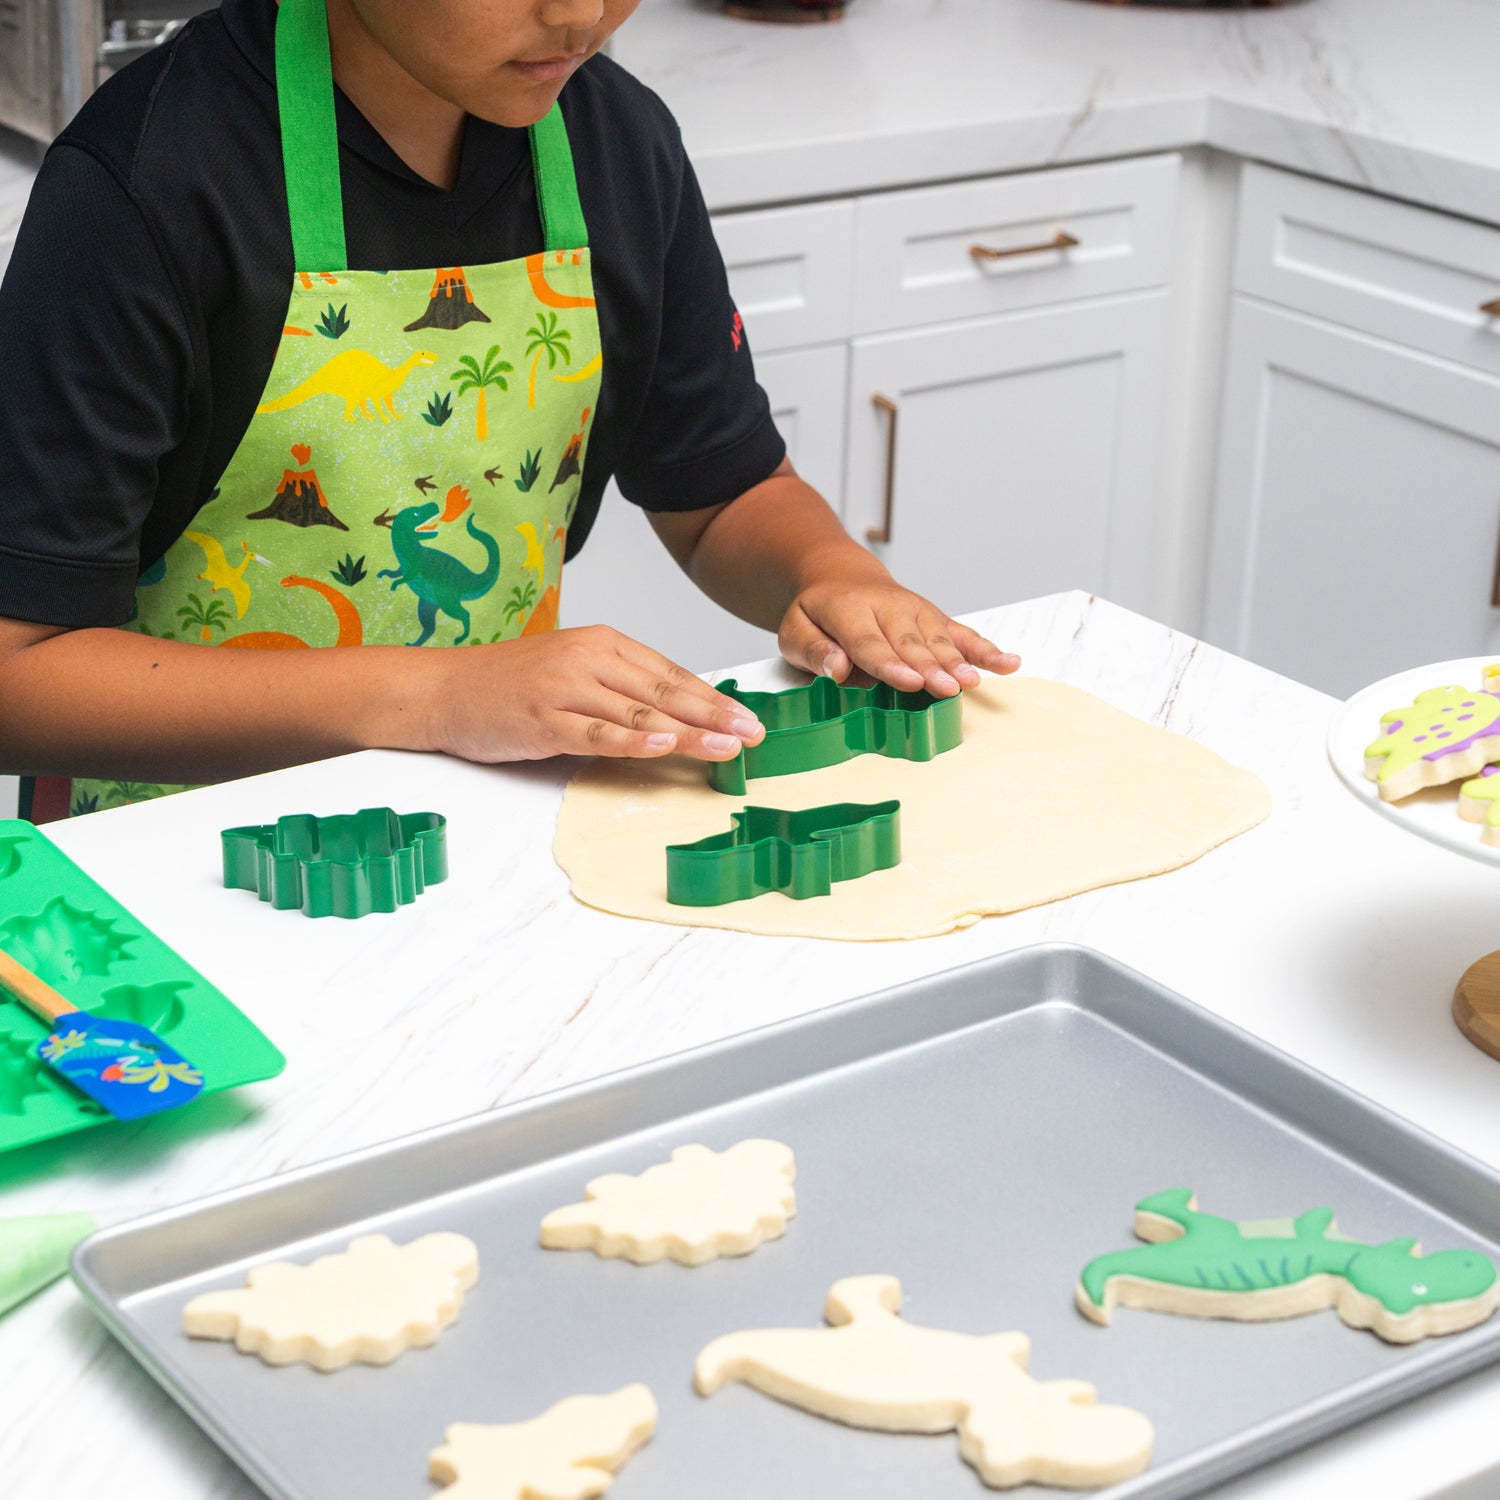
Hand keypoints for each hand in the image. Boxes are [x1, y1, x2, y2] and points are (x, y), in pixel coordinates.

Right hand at [426, 625, 765, 762]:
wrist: (443, 689)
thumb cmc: (509, 686)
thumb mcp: (573, 672)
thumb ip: (620, 688)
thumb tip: (675, 716)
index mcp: (602, 643)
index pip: (670, 673)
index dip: (713, 697)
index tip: (747, 717)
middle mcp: (588, 659)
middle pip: (664, 691)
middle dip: (715, 715)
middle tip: (753, 735)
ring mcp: (565, 688)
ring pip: (639, 712)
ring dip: (688, 732)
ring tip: (726, 747)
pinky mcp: (542, 719)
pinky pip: (596, 732)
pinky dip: (632, 740)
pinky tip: (663, 746)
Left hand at [779, 578, 1020, 696]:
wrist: (840, 576)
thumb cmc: (817, 614)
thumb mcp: (794, 629)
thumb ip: (812, 649)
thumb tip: (836, 669)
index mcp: (849, 609)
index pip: (870, 642)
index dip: (891, 664)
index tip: (910, 682)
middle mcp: (888, 607)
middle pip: (911, 642)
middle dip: (931, 666)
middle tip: (948, 688)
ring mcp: (916, 611)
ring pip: (939, 639)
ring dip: (958, 661)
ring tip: (973, 681)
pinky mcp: (934, 619)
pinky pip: (962, 634)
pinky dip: (986, 649)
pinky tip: (1009, 663)